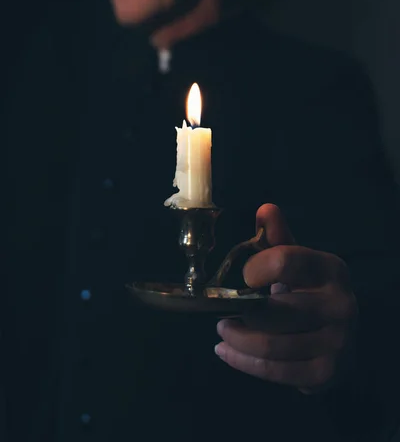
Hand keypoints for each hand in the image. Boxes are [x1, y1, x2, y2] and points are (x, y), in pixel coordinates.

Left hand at [215, 204, 357, 392]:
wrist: (341, 338)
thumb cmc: (309, 292)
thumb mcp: (297, 262)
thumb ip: (278, 238)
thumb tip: (265, 210)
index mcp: (331, 268)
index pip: (286, 260)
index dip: (256, 268)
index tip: (242, 278)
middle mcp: (340, 303)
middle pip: (274, 311)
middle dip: (238, 314)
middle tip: (221, 315)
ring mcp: (337, 341)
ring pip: (271, 344)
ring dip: (236, 340)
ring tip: (223, 332)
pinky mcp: (327, 373)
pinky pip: (275, 371)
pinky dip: (244, 363)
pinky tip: (228, 353)